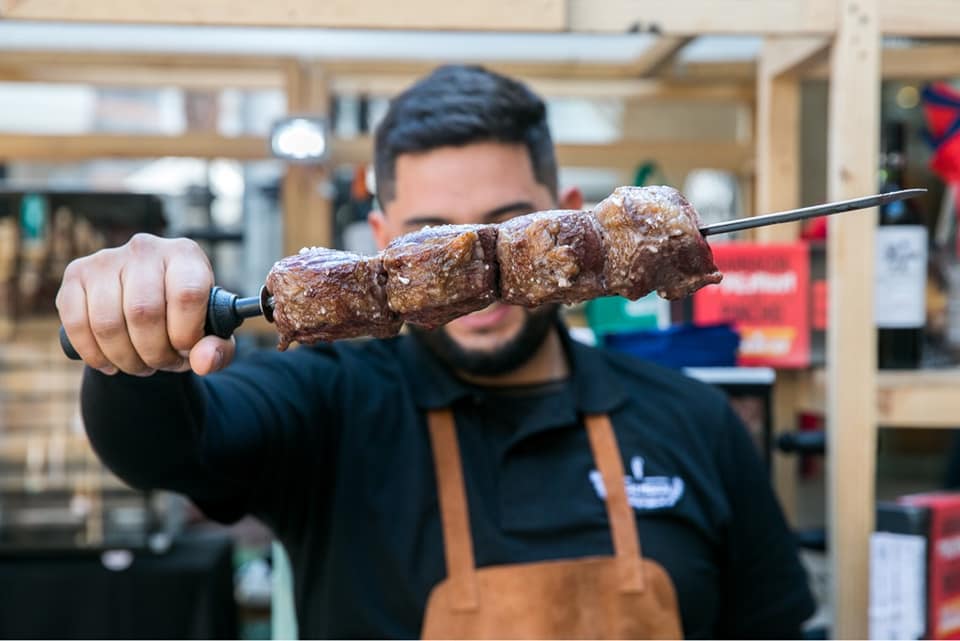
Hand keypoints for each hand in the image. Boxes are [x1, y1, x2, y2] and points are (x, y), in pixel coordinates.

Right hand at [56, 233, 233, 375]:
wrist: (151, 301)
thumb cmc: (187, 316)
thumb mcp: (212, 333)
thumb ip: (219, 349)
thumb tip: (203, 362)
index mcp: (185, 255)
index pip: (187, 295)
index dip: (186, 334)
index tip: (186, 351)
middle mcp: (145, 248)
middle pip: (144, 313)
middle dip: (155, 353)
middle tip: (163, 363)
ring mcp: (106, 259)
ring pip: (108, 323)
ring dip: (125, 358)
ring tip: (141, 364)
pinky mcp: (76, 274)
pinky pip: (76, 324)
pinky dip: (94, 355)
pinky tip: (111, 363)